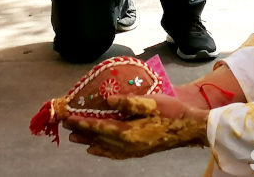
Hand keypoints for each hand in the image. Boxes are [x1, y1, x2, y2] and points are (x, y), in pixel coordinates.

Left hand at [64, 94, 209, 158]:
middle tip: (65, 126)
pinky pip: (115, 154)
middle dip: (81, 132)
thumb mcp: (149, 101)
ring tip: (74, 139)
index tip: (67, 118)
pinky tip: (96, 150)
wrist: (188, 127)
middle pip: (98, 138)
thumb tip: (107, 99)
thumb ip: (127, 101)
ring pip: (105, 148)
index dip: (82, 122)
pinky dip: (103, 152)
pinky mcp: (138, 152)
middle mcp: (128, 145)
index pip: (98, 127)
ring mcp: (133, 151)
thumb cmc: (170, 111)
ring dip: (88, 142)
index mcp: (128, 132)